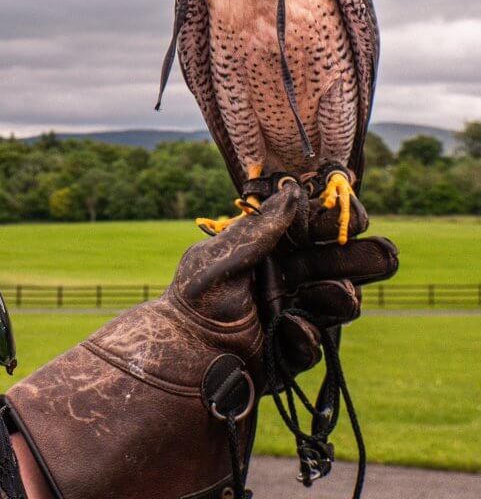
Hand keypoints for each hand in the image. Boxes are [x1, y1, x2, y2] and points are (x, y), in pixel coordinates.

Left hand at [3, 182, 396, 498]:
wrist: (177, 367)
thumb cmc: (191, 305)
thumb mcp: (220, 262)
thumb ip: (259, 231)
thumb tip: (294, 193)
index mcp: (263, 247)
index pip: (310, 227)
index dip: (334, 220)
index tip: (352, 215)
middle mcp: (281, 277)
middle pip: (333, 263)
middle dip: (358, 257)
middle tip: (383, 254)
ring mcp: (289, 314)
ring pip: (334, 302)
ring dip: (341, 296)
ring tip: (341, 296)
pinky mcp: (290, 351)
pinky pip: (314, 343)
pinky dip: (309, 337)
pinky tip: (295, 332)